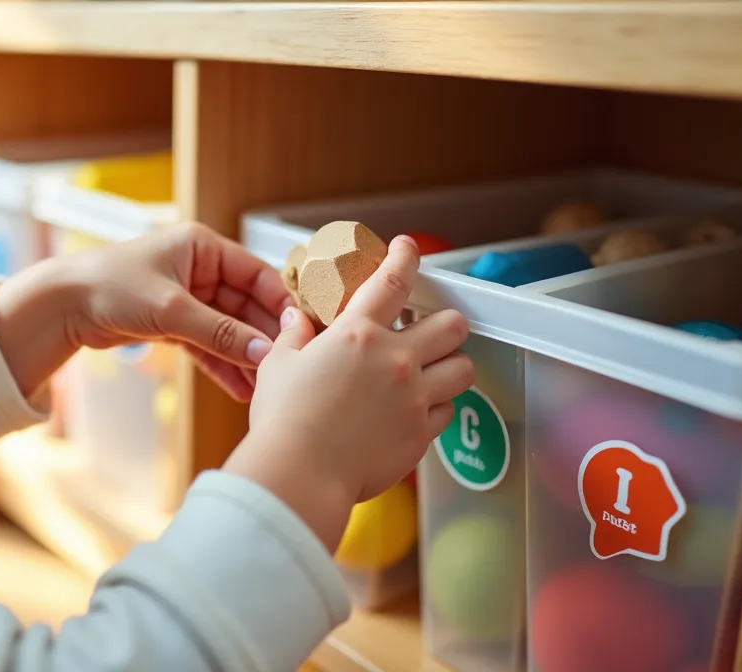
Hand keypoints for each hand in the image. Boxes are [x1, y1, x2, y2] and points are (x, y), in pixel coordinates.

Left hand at [0, 222, 291, 401]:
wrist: (61, 307)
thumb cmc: (107, 288)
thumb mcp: (171, 310)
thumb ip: (220, 332)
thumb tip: (263, 352)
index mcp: (202, 246)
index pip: (257, 273)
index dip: (280, 303)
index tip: (301, 332)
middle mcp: (198, 268)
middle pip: (246, 304)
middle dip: (263, 337)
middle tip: (286, 367)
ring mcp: (187, 296)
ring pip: (228, 329)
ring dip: (245, 356)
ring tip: (265, 387)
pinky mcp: (173, 323)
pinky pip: (208, 344)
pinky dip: (222, 364)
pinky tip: (240, 388)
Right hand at [222, 236, 473, 552]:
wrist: (300, 473)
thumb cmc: (283, 421)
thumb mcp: (278, 366)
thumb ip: (294, 337)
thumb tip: (296, 320)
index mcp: (357, 334)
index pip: (393, 280)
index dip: (406, 257)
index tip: (408, 249)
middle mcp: (395, 360)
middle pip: (452, 324)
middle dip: (445, 323)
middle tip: (430, 330)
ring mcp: (414, 398)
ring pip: (464, 368)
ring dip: (451, 365)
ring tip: (433, 371)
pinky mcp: (421, 433)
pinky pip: (448, 411)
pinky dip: (438, 407)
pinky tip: (416, 410)